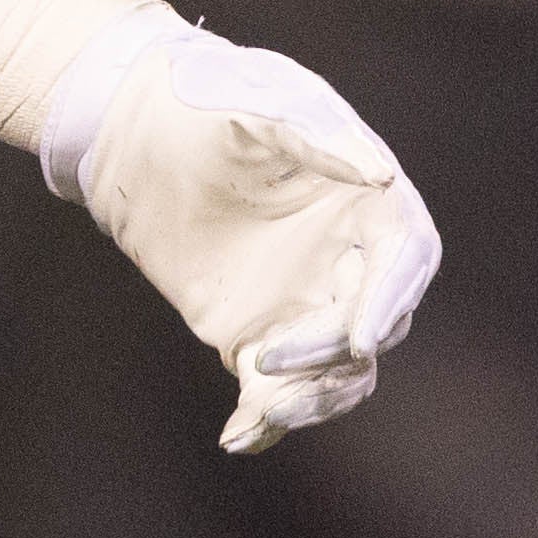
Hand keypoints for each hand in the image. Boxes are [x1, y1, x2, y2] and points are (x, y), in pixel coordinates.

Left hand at [47, 9, 439, 451]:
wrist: (133, 127)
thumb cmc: (208, 99)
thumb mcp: (259, 101)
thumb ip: (313, 135)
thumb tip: (378, 173)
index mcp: (372, 207)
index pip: (404, 262)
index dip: (389, 301)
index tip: (361, 336)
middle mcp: (352, 264)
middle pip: (367, 327)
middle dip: (326, 350)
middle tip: (266, 354)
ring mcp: (308, 305)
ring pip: (335, 374)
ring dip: (308, 400)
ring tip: (260, 412)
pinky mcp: (258, 333)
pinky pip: (278, 390)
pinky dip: (264, 420)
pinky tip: (238, 437)